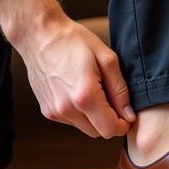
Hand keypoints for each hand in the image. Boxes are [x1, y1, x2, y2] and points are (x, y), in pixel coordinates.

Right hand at [0, 0, 135, 138]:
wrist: (39, 35)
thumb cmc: (73, 41)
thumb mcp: (106, 58)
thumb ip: (120, 90)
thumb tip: (129, 115)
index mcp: (85, 96)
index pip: (110, 130)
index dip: (122, 124)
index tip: (125, 112)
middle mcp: (67, 109)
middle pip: (98, 132)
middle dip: (108, 119)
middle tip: (108, 94)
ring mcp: (54, 112)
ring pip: (84, 127)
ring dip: (93, 116)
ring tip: (91, 87)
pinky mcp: (46, 110)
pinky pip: (71, 120)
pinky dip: (78, 112)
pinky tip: (76, 89)